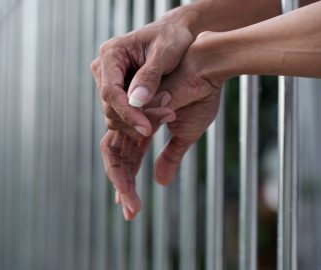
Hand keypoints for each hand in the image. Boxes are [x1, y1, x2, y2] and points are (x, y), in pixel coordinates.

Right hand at [91, 13, 193, 138]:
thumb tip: (136, 100)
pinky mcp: (118, 91)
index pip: (111, 92)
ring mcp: (109, 81)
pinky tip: (160, 114)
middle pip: (110, 108)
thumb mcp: (165, 53)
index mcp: (111, 54)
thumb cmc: (171, 37)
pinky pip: (123, 114)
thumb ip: (150, 76)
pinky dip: (140, 119)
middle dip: (137, 118)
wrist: (174, 33)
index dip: (128, 113)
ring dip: (140, 121)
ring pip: (115, 115)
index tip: (147, 128)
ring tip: (168, 112)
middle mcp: (103, 68)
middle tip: (168, 115)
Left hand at [101, 34, 222, 219]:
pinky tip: (128, 187)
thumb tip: (160, 183)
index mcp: (145, 126)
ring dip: (121, 182)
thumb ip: (171, 156)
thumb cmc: (200, 96)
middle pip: (119, 158)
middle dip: (122, 186)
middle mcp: (135, 122)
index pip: (129, 157)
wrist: (206, 70)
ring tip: (130, 206)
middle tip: (130, 213)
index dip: (129, 180)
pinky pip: (119, 142)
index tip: (132, 207)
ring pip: (114, 153)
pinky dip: (124, 166)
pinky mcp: (133, 111)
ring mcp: (133, 116)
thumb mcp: (186, 134)